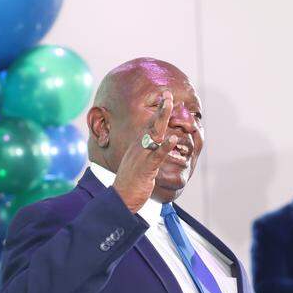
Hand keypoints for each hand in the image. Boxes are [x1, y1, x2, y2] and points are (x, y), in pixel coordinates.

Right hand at [112, 90, 178, 212]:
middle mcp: (139, 147)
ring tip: (169, 105)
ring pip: (154, 134)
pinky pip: (156, 155)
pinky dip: (165, 147)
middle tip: (168, 93)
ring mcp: (142, 156)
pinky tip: (172, 139)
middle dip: (161, 108)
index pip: (150, 124)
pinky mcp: (146, 168)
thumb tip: (157, 146)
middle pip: (152, 124)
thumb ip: (148, 153)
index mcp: (138, 146)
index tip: (165, 96)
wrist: (121, 198)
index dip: (158, 110)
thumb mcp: (139, 164)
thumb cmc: (131, 182)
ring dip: (162, 118)